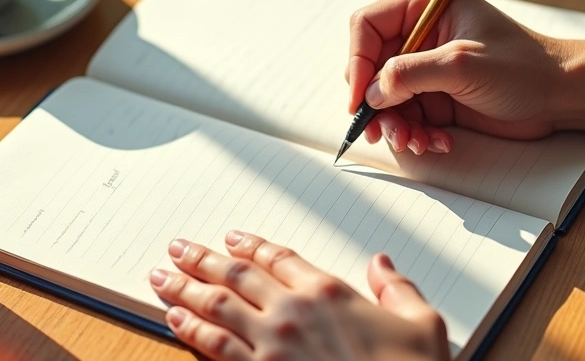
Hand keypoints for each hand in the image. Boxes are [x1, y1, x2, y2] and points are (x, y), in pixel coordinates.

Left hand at [148, 231, 448, 360]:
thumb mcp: (423, 324)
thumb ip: (398, 289)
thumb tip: (383, 263)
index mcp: (330, 291)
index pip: (279, 257)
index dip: (252, 244)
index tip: (232, 238)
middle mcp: (294, 310)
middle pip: (236, 274)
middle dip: (202, 259)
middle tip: (178, 247)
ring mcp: (273, 344)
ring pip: (217, 306)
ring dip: (185, 288)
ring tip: (161, 275)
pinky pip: (216, 346)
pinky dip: (191, 330)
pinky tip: (174, 319)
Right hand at [347, 0, 584, 154]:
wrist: (562, 97)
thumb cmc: (524, 68)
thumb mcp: (463, 65)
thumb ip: (411, 74)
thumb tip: (370, 93)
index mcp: (425, 7)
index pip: (368, 27)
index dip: (357, 62)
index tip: (358, 99)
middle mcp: (421, 35)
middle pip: (371, 67)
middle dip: (376, 103)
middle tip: (385, 132)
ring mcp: (428, 67)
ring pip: (386, 98)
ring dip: (396, 125)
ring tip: (416, 143)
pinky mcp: (437, 96)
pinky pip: (408, 116)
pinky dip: (417, 134)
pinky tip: (438, 142)